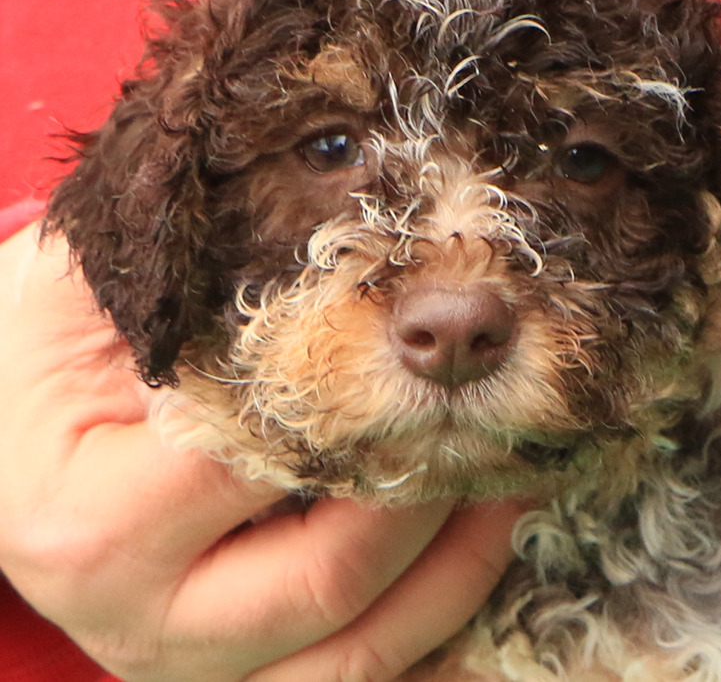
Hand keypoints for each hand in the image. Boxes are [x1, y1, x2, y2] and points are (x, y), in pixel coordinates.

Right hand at [0, 225, 521, 681]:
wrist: (17, 432)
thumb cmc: (56, 351)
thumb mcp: (83, 294)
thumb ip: (180, 275)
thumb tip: (322, 241)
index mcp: (88, 522)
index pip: (254, 466)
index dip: (352, 412)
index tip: (424, 355)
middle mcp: (139, 619)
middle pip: (322, 581)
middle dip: (429, 497)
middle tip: (494, 420)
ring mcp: (196, 663)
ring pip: (354, 654)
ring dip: (455, 573)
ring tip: (511, 483)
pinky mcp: (242, 673)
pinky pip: (356, 675)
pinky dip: (433, 626)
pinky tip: (479, 551)